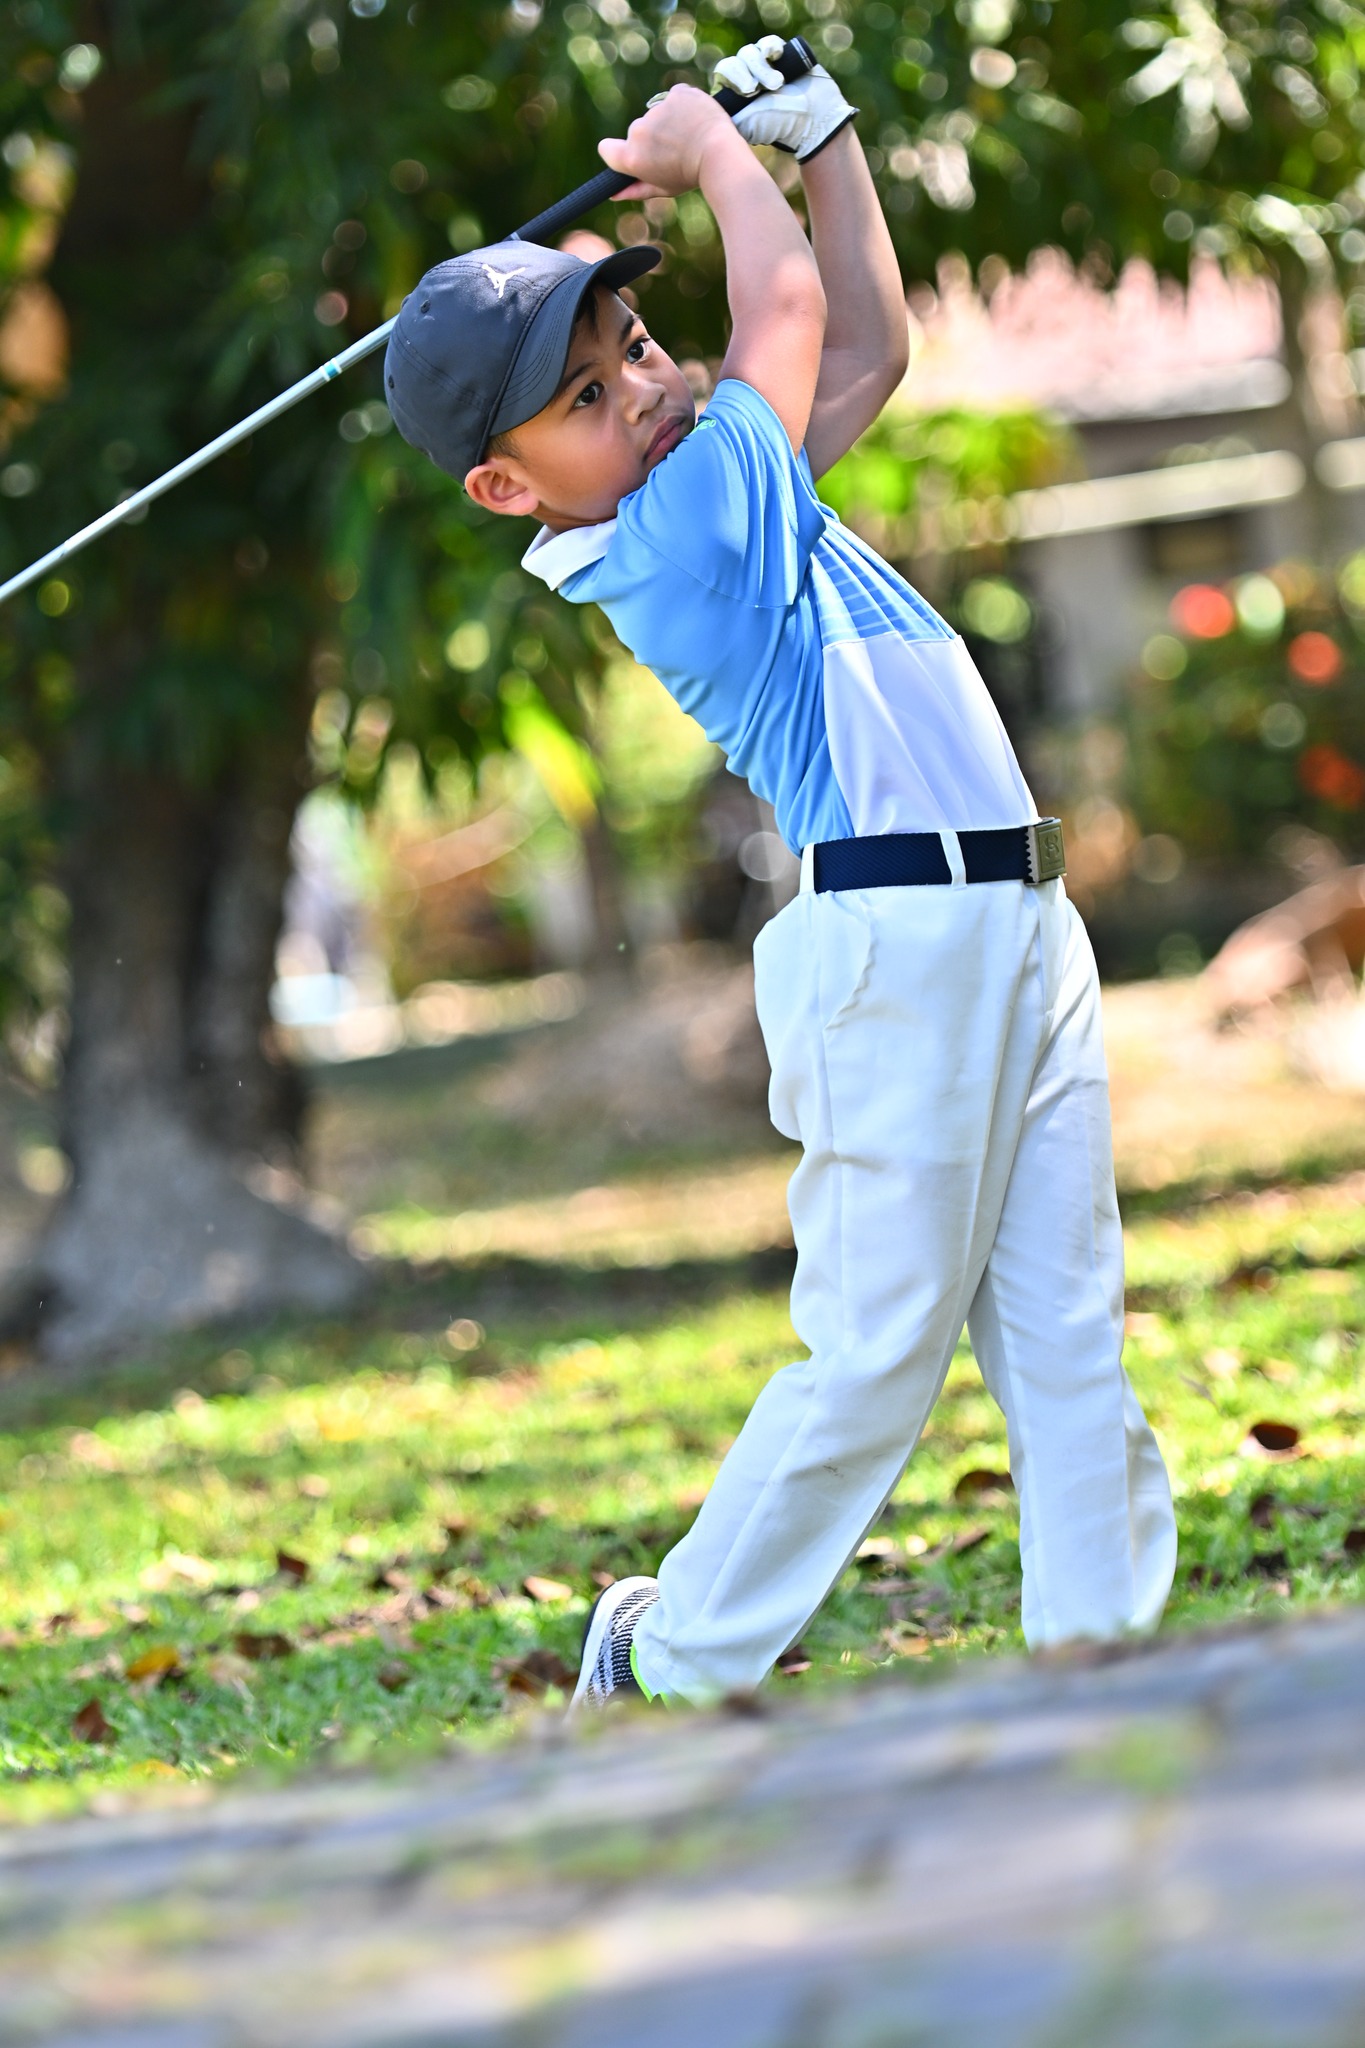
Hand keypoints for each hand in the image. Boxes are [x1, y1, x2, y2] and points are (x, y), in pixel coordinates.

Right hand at [598, 84, 741, 199]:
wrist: (720, 155)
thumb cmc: (691, 176)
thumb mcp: (663, 188)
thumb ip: (636, 189)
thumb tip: (614, 194)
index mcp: (632, 157)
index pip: (606, 149)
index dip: (616, 153)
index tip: (631, 155)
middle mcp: (639, 131)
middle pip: (637, 133)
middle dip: (652, 139)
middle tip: (675, 151)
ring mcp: (657, 109)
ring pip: (656, 115)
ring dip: (669, 122)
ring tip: (689, 136)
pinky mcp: (675, 94)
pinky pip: (674, 98)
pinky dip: (683, 106)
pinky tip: (695, 119)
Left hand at [712, 35, 857, 162]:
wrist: (814, 121)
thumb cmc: (780, 127)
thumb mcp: (748, 125)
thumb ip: (727, 114)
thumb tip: (710, 105)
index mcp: (736, 97)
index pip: (722, 77)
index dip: (732, 79)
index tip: (747, 93)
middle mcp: (747, 80)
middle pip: (732, 63)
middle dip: (744, 73)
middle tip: (757, 90)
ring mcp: (763, 67)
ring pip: (748, 53)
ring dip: (761, 67)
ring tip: (777, 84)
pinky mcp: (780, 56)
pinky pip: (766, 42)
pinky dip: (769, 47)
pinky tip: (777, 56)